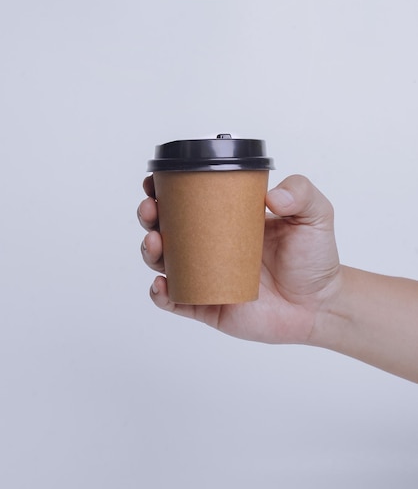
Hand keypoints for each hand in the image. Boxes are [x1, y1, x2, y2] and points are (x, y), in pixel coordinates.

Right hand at [138, 174, 340, 344]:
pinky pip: (176, 301)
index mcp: (228, 220)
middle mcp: (211, 247)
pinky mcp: (208, 306)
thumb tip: (271, 197)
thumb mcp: (315, 214)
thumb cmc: (316, 259)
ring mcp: (207, 277)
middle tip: (152, 208)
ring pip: (165, 263)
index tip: (156, 181)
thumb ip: (301, 193)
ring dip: (150, 251)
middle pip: (167, 228)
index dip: (167, 190)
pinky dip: (161, 294)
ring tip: (154, 242)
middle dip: (150, 216)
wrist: (321, 305)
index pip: (190, 201)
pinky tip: (160, 284)